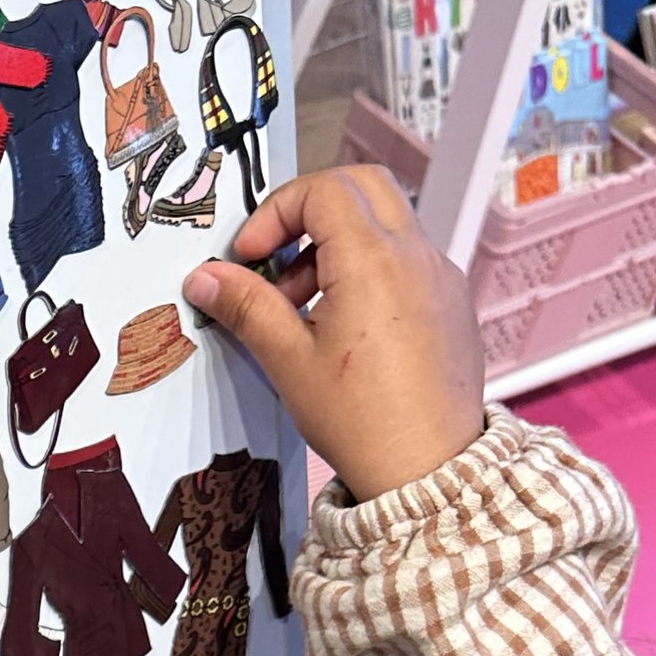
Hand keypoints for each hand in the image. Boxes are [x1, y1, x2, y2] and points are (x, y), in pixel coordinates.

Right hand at [182, 166, 486, 501]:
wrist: (428, 470)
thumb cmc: (361, 421)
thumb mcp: (288, 361)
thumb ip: (246, 307)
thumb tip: (204, 277)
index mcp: (373, 260)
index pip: (322, 191)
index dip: (276, 213)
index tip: (250, 255)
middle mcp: (415, 255)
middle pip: (361, 185)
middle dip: (310, 210)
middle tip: (278, 256)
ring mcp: (440, 275)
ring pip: (386, 221)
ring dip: (338, 242)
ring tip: (303, 304)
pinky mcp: (451, 301)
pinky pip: (407, 258)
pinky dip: (369, 268)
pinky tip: (344, 325)